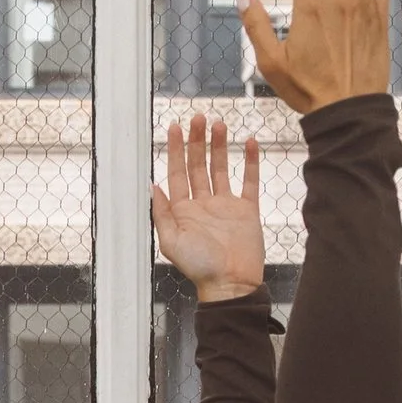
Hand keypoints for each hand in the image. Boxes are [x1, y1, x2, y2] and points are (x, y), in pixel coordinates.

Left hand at [151, 113, 263, 305]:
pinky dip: (249, 162)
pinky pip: (249, 181)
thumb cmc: (199, 267)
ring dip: (219, 147)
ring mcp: (226, 206)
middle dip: (197, 141)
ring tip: (219, 125)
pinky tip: (248, 143)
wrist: (231, 284)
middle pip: (198, 165)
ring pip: (221, 168)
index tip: (175, 128)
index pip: (177, 173)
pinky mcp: (247, 210)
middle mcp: (203, 204)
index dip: (175, 150)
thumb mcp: (171, 241)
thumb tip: (152, 185)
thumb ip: (161, 213)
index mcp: (184, 210)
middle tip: (199, 118)